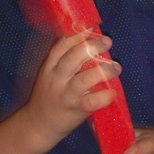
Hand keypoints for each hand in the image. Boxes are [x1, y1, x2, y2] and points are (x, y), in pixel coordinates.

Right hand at [25, 33, 119, 148]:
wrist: (37, 126)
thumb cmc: (49, 96)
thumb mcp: (50, 75)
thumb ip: (65, 61)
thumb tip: (90, 42)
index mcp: (49, 67)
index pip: (61, 46)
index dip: (77, 35)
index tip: (91, 27)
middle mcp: (55, 79)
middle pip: (72, 58)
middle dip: (92, 47)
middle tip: (107, 41)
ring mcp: (65, 95)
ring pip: (84, 79)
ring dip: (103, 71)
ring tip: (116, 67)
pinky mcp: (74, 111)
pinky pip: (91, 102)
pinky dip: (103, 97)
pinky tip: (112, 93)